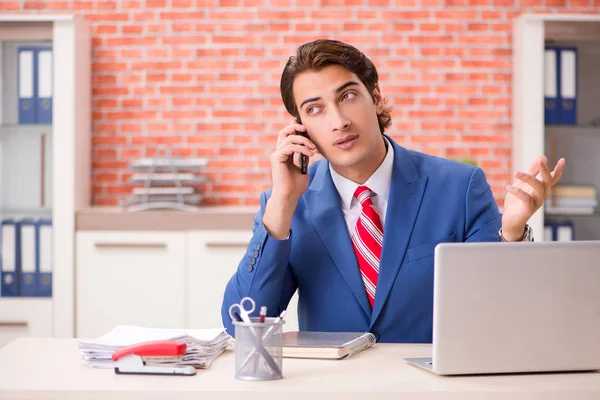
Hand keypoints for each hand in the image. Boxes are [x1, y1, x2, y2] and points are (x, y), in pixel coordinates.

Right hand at [262, 122, 317, 239]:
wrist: (289, 196)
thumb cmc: (295, 186)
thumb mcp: (303, 169)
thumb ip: (304, 158)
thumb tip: (311, 149)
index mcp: (284, 154)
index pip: (288, 136)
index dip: (296, 130)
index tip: (308, 130)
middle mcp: (279, 152)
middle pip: (284, 132)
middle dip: (296, 128)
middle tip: (307, 130)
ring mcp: (277, 155)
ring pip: (290, 138)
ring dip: (304, 141)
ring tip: (313, 149)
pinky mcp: (277, 158)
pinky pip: (290, 147)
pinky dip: (302, 149)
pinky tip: (310, 154)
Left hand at [501, 156, 564, 239]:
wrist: (511, 220)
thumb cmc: (517, 201)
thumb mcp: (523, 183)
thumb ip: (532, 171)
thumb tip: (542, 157)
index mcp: (542, 189)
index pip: (553, 179)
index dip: (558, 170)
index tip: (562, 159)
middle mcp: (542, 195)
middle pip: (547, 181)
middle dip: (544, 170)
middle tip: (541, 160)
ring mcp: (537, 203)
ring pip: (537, 188)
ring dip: (527, 178)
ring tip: (515, 172)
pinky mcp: (529, 209)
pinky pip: (525, 198)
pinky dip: (517, 191)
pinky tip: (508, 186)